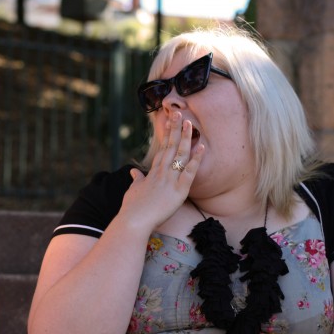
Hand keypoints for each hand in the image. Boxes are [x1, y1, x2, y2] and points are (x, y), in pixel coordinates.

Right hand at [122, 111, 203, 228]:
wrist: (134, 220)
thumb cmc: (132, 207)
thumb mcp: (133, 190)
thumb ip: (136, 179)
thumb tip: (133, 171)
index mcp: (152, 172)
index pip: (162, 149)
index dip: (167, 134)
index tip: (170, 121)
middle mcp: (161, 172)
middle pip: (170, 146)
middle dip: (175, 129)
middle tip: (179, 113)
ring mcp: (170, 180)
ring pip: (180, 155)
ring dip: (186, 138)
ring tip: (191, 123)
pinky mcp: (178, 191)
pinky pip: (189, 173)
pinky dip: (196, 160)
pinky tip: (201, 148)